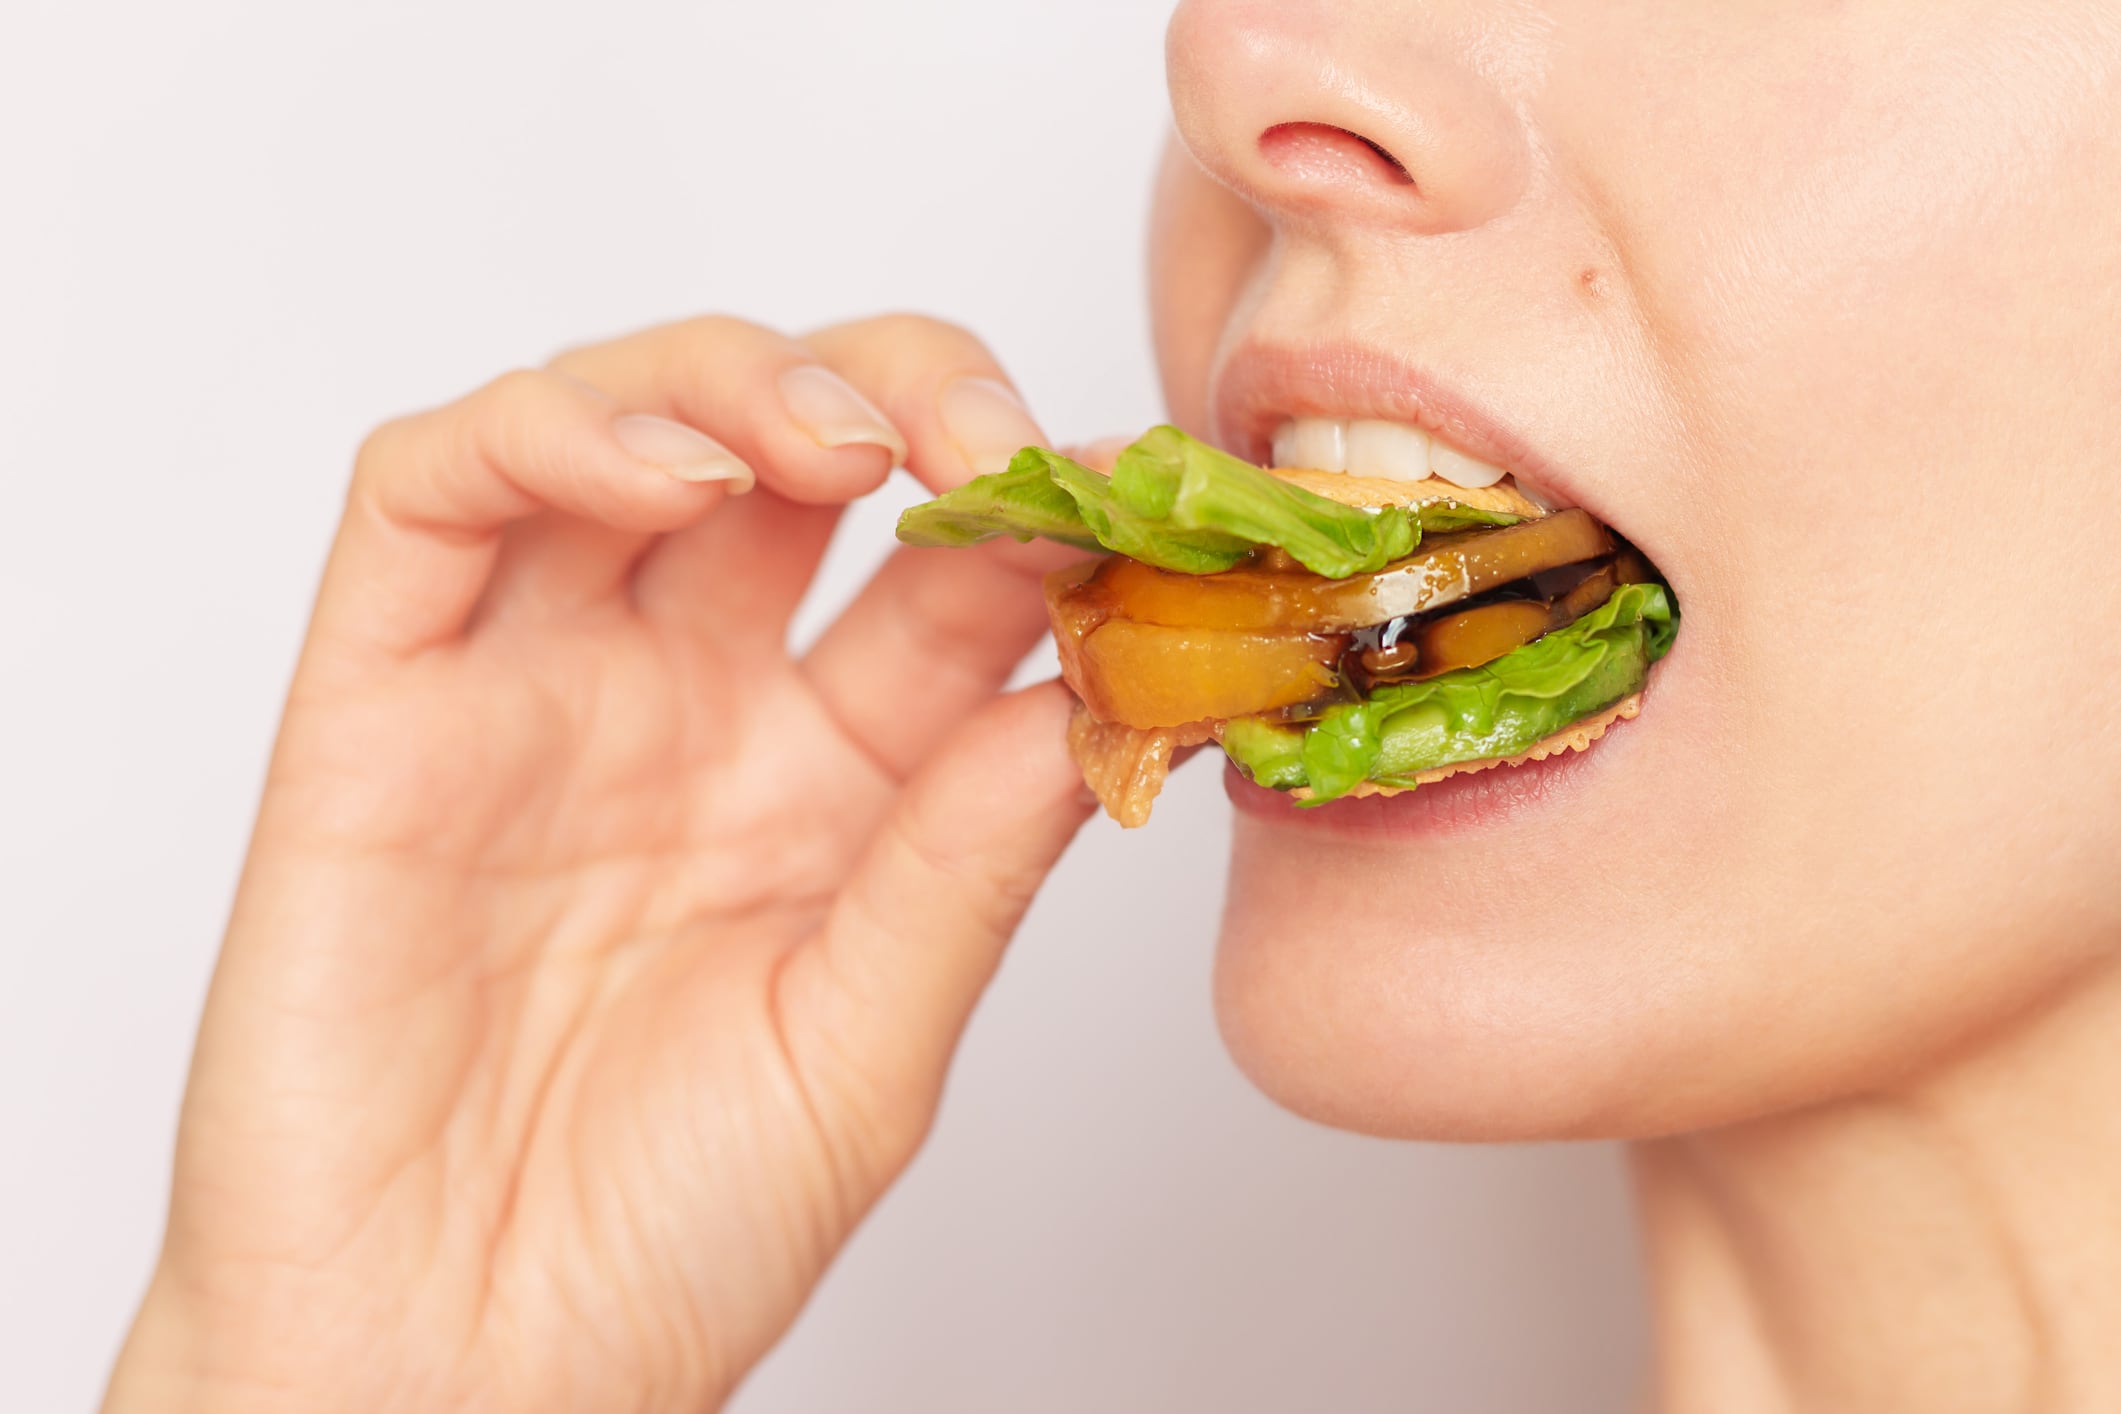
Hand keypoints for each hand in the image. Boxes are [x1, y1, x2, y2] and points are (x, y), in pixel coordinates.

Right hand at [105, 315, 1093, 1411]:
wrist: (453, 1387)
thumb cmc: (655, 1246)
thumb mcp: (866, 1049)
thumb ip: (968, 861)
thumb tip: (1100, 687)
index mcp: (827, 782)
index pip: (946, 573)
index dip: (1040, 511)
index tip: (1125, 508)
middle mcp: (688, 707)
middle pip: (794, 447)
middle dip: (903, 393)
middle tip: (986, 441)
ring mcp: (535, 692)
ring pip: (619, 419)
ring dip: (738, 378)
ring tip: (838, 442)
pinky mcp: (379, 705)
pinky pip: (429, 500)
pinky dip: (543, 439)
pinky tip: (660, 477)